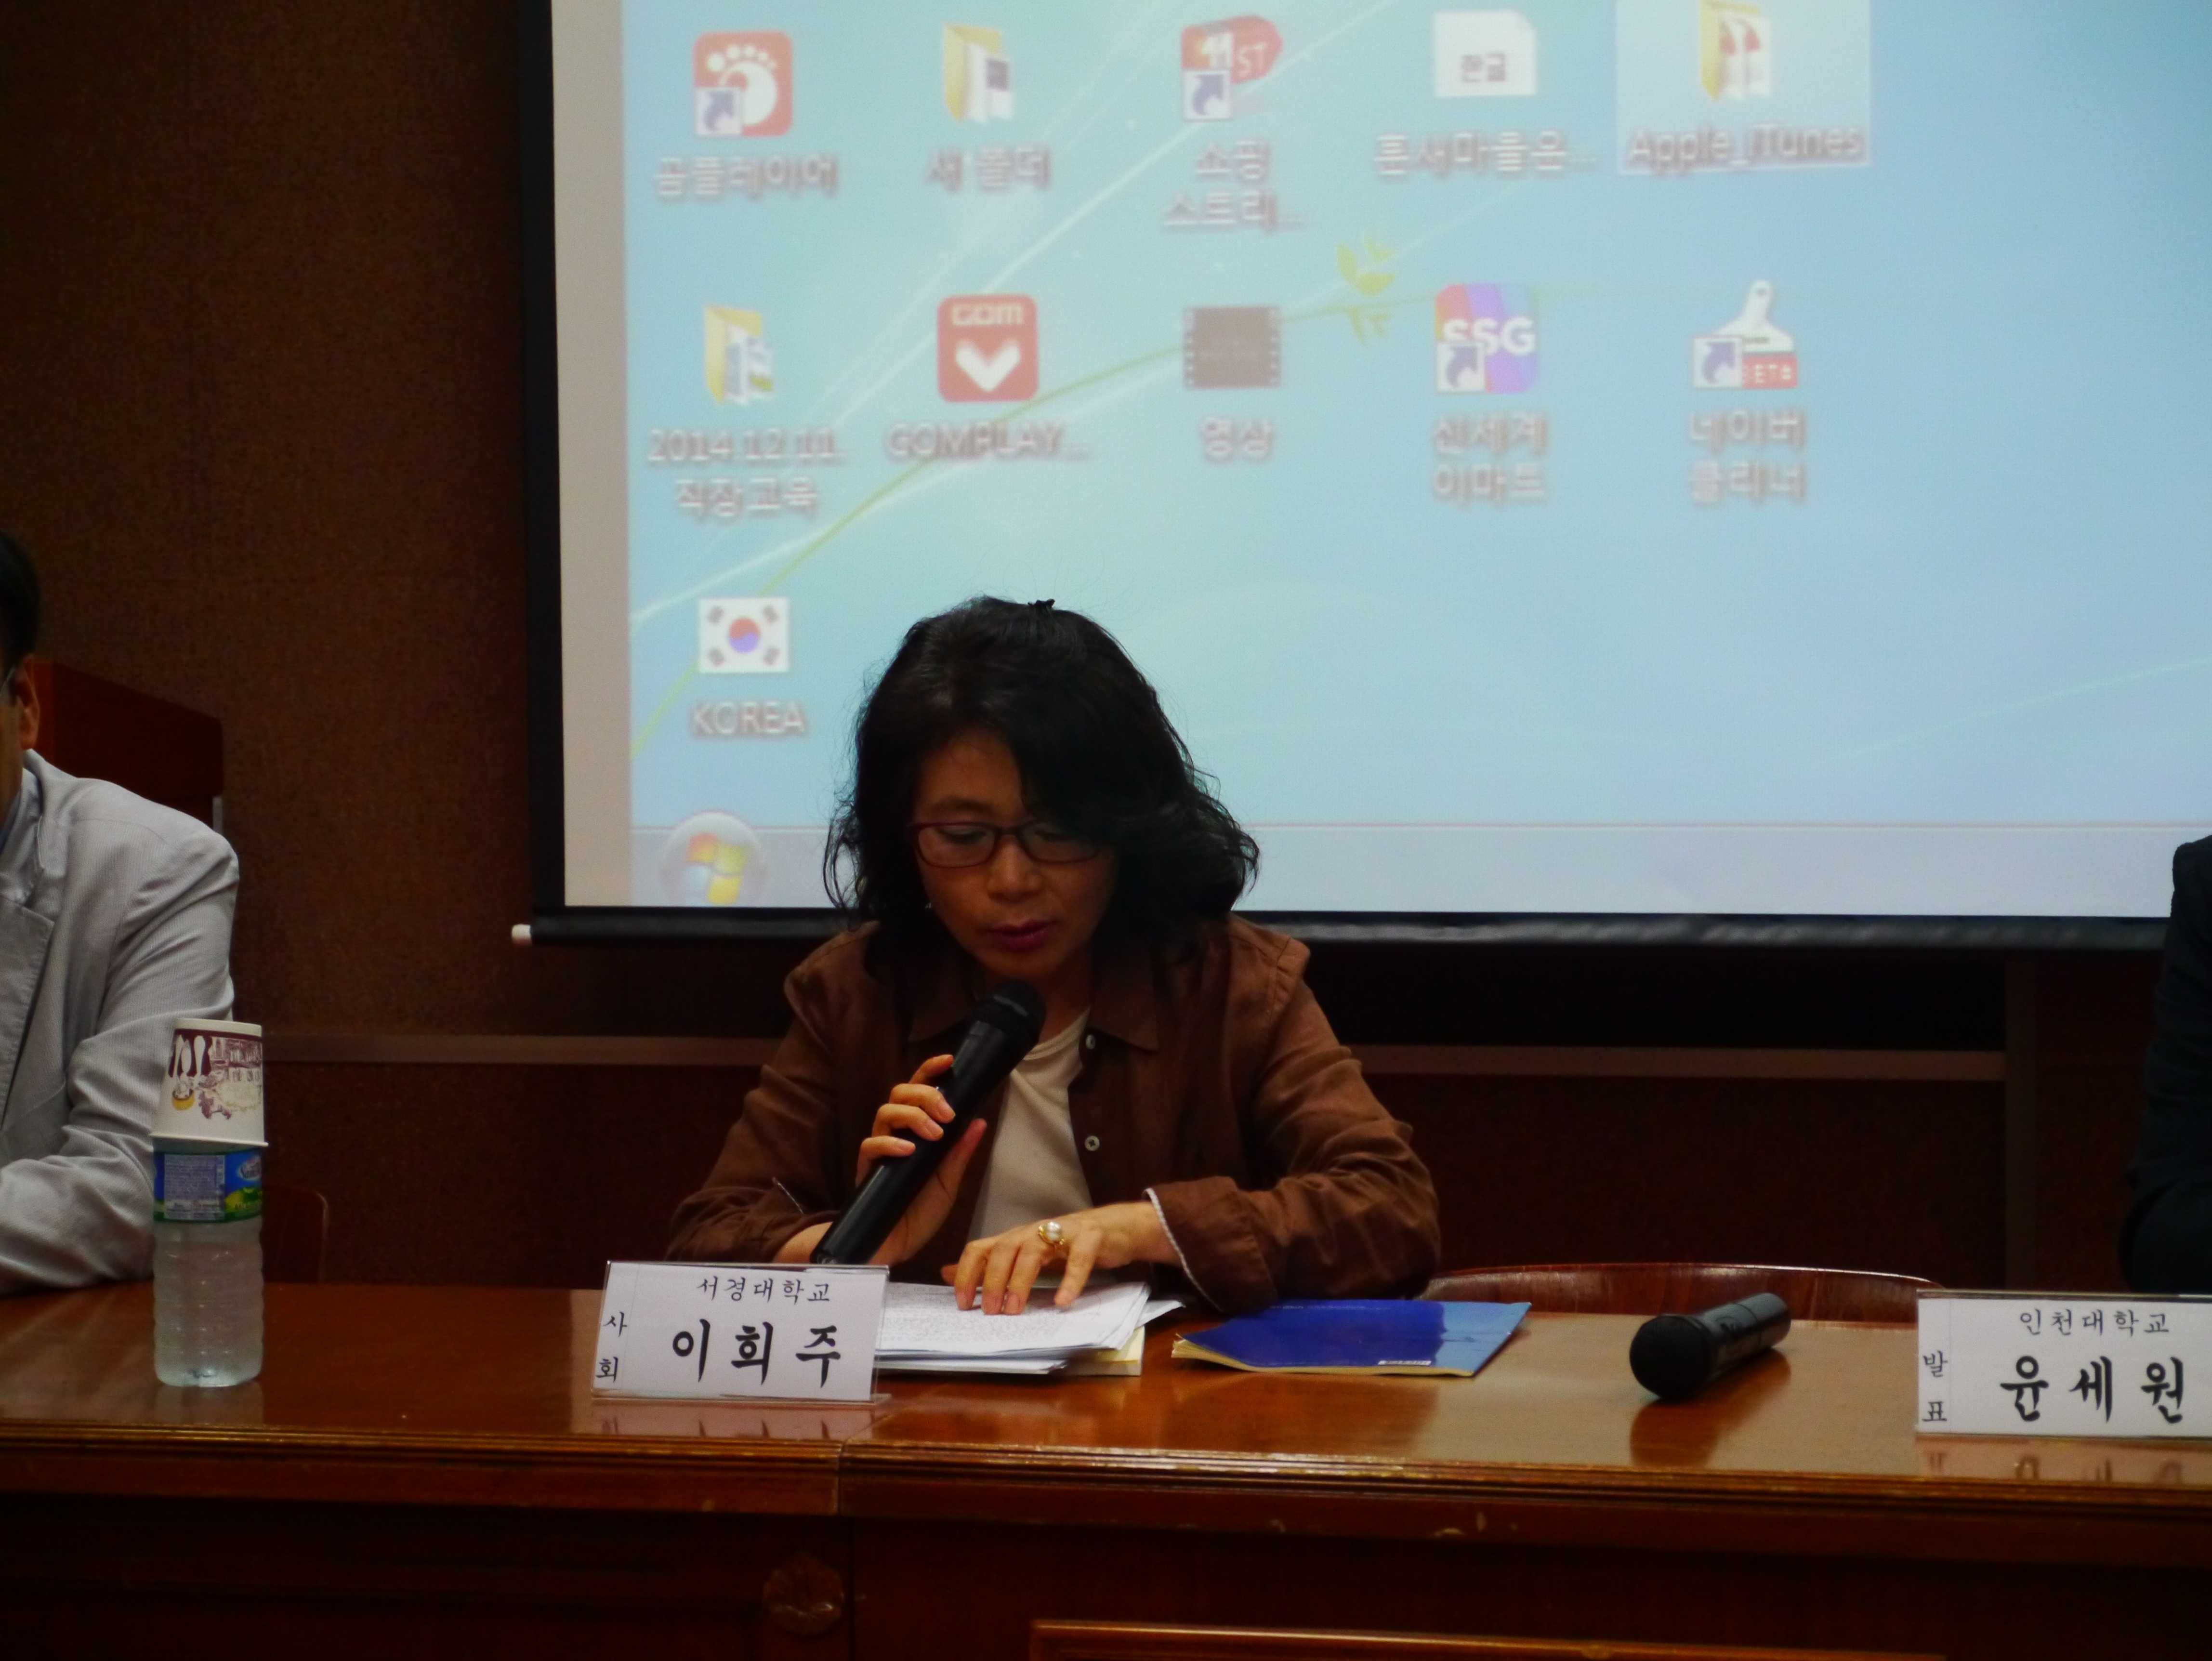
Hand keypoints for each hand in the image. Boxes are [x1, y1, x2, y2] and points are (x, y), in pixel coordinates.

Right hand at [774, 1056, 988, 1266]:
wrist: (895, 1247)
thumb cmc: (919, 1214)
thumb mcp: (948, 1183)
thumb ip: (960, 1152)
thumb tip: (980, 1120)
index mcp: (916, 1132)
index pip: (917, 1090)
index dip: (930, 1070)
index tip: (949, 1061)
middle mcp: (895, 1135)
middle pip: (899, 1092)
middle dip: (925, 1094)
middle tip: (947, 1114)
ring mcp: (879, 1150)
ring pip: (885, 1112)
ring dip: (913, 1116)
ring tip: (933, 1134)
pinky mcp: (867, 1170)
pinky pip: (870, 1145)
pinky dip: (890, 1143)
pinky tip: (908, 1151)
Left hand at [947, 1201, 1174, 1313]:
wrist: (1116, 1228)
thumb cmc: (1067, 1245)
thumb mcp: (1025, 1254)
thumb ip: (989, 1264)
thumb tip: (946, 1273)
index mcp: (1016, 1238)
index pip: (981, 1248)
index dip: (967, 1273)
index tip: (962, 1303)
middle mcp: (1035, 1231)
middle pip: (1004, 1249)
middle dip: (992, 1280)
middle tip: (989, 1312)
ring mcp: (1064, 1231)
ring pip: (1034, 1251)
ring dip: (1020, 1281)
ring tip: (1014, 1309)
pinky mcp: (1091, 1237)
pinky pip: (1078, 1258)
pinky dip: (1070, 1280)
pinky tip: (1063, 1301)